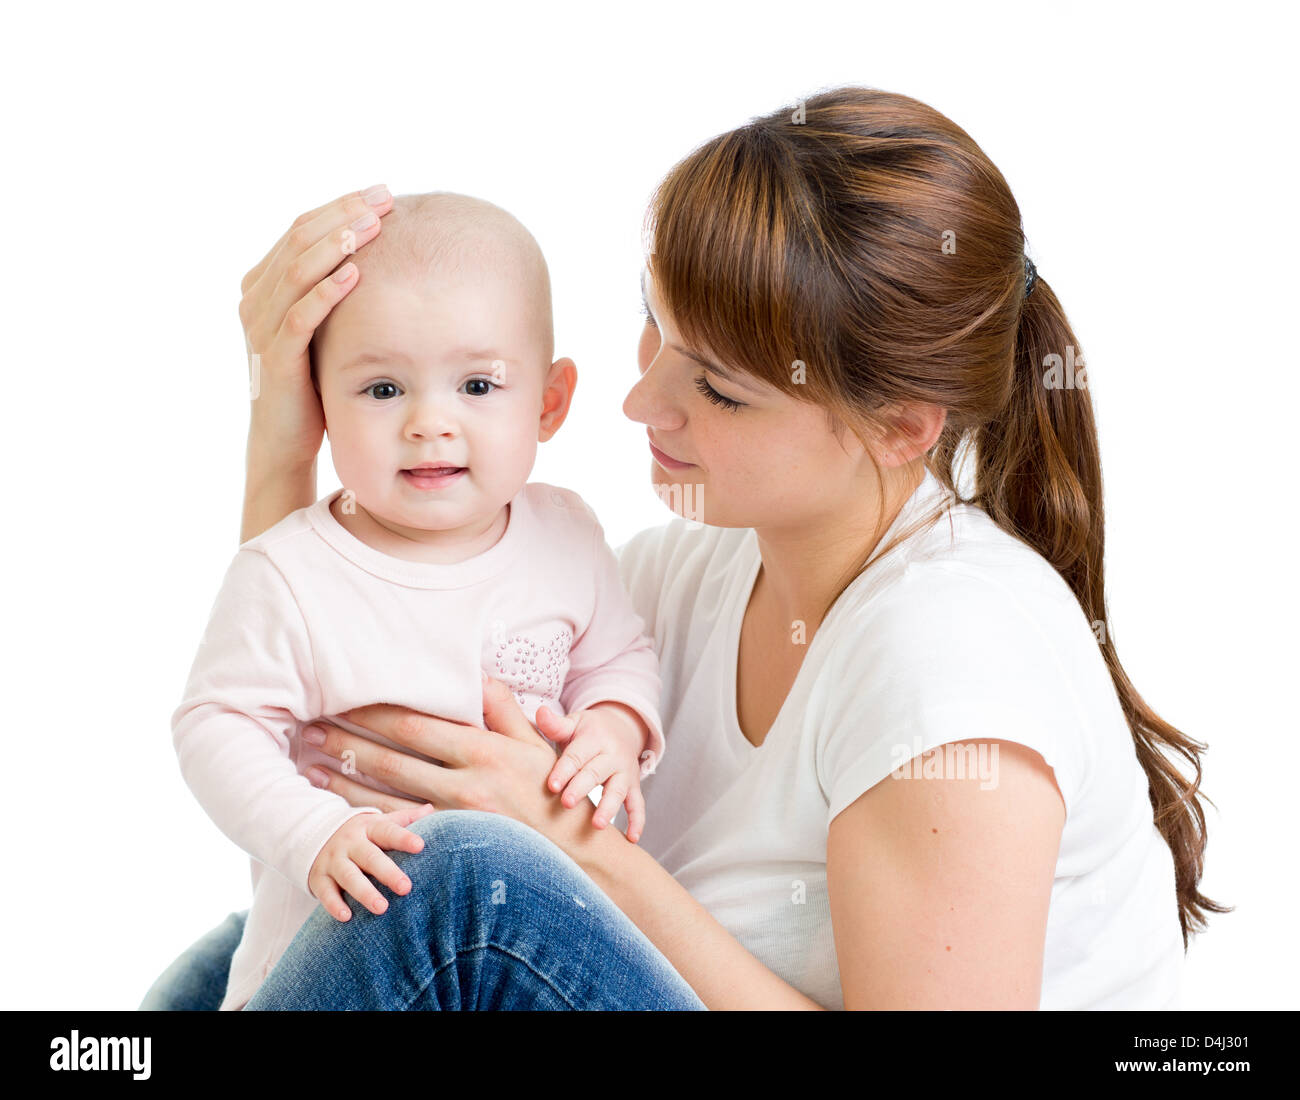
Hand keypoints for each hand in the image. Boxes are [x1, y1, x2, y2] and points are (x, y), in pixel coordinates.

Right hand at [238, 185, 392, 471]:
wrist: (286, 438)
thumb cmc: (312, 379)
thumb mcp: (320, 325)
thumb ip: (330, 288)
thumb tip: (376, 250)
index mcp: (263, 284)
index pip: (300, 228)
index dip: (339, 206)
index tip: (381, 193)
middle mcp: (255, 299)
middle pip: (298, 240)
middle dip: (343, 215)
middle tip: (383, 200)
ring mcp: (261, 328)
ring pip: (296, 272)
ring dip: (336, 244)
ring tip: (371, 225)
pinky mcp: (275, 358)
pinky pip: (300, 318)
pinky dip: (326, 292)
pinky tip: (355, 275)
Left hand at [299, 677, 615, 863]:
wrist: (574, 855)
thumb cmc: (555, 792)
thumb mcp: (536, 744)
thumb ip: (504, 708)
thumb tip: (479, 673)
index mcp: (484, 750)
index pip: (417, 724)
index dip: (376, 711)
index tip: (346, 697)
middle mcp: (465, 785)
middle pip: (392, 758)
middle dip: (348, 740)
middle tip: (311, 728)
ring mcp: (455, 821)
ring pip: (386, 797)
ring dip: (345, 780)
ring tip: (310, 765)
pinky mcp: (450, 847)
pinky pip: (398, 830)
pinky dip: (365, 817)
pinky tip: (339, 809)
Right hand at [307, 804, 434, 920]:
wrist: (313, 834)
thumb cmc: (360, 834)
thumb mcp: (378, 822)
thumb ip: (404, 819)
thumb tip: (430, 809)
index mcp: (369, 828)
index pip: (388, 831)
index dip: (403, 838)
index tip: (420, 846)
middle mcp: (350, 843)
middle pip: (370, 857)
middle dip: (388, 872)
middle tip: (406, 888)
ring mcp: (333, 860)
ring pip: (348, 876)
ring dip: (364, 892)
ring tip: (382, 908)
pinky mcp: (319, 878)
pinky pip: (326, 893)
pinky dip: (334, 905)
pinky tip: (346, 917)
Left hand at [537, 702, 648, 842]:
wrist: (620, 729)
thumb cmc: (587, 731)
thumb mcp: (574, 723)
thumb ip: (556, 724)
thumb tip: (540, 711)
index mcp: (594, 738)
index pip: (577, 756)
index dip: (564, 770)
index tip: (552, 785)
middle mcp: (612, 755)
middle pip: (596, 773)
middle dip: (582, 788)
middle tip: (567, 803)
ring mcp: (624, 772)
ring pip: (617, 790)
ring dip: (609, 807)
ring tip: (597, 825)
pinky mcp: (633, 787)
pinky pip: (638, 804)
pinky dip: (638, 821)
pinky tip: (632, 839)